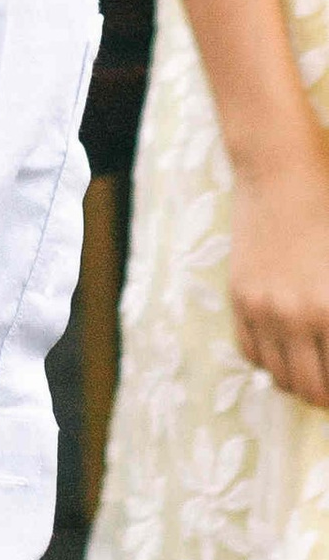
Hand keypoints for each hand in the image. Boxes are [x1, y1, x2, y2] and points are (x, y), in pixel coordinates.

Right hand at [230, 135, 328, 408]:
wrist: (280, 166)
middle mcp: (295, 316)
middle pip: (313, 391)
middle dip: (327, 393)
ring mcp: (262, 308)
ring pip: (281, 378)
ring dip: (303, 381)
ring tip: (319, 366)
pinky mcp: (239, 295)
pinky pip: (250, 352)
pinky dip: (271, 360)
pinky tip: (290, 344)